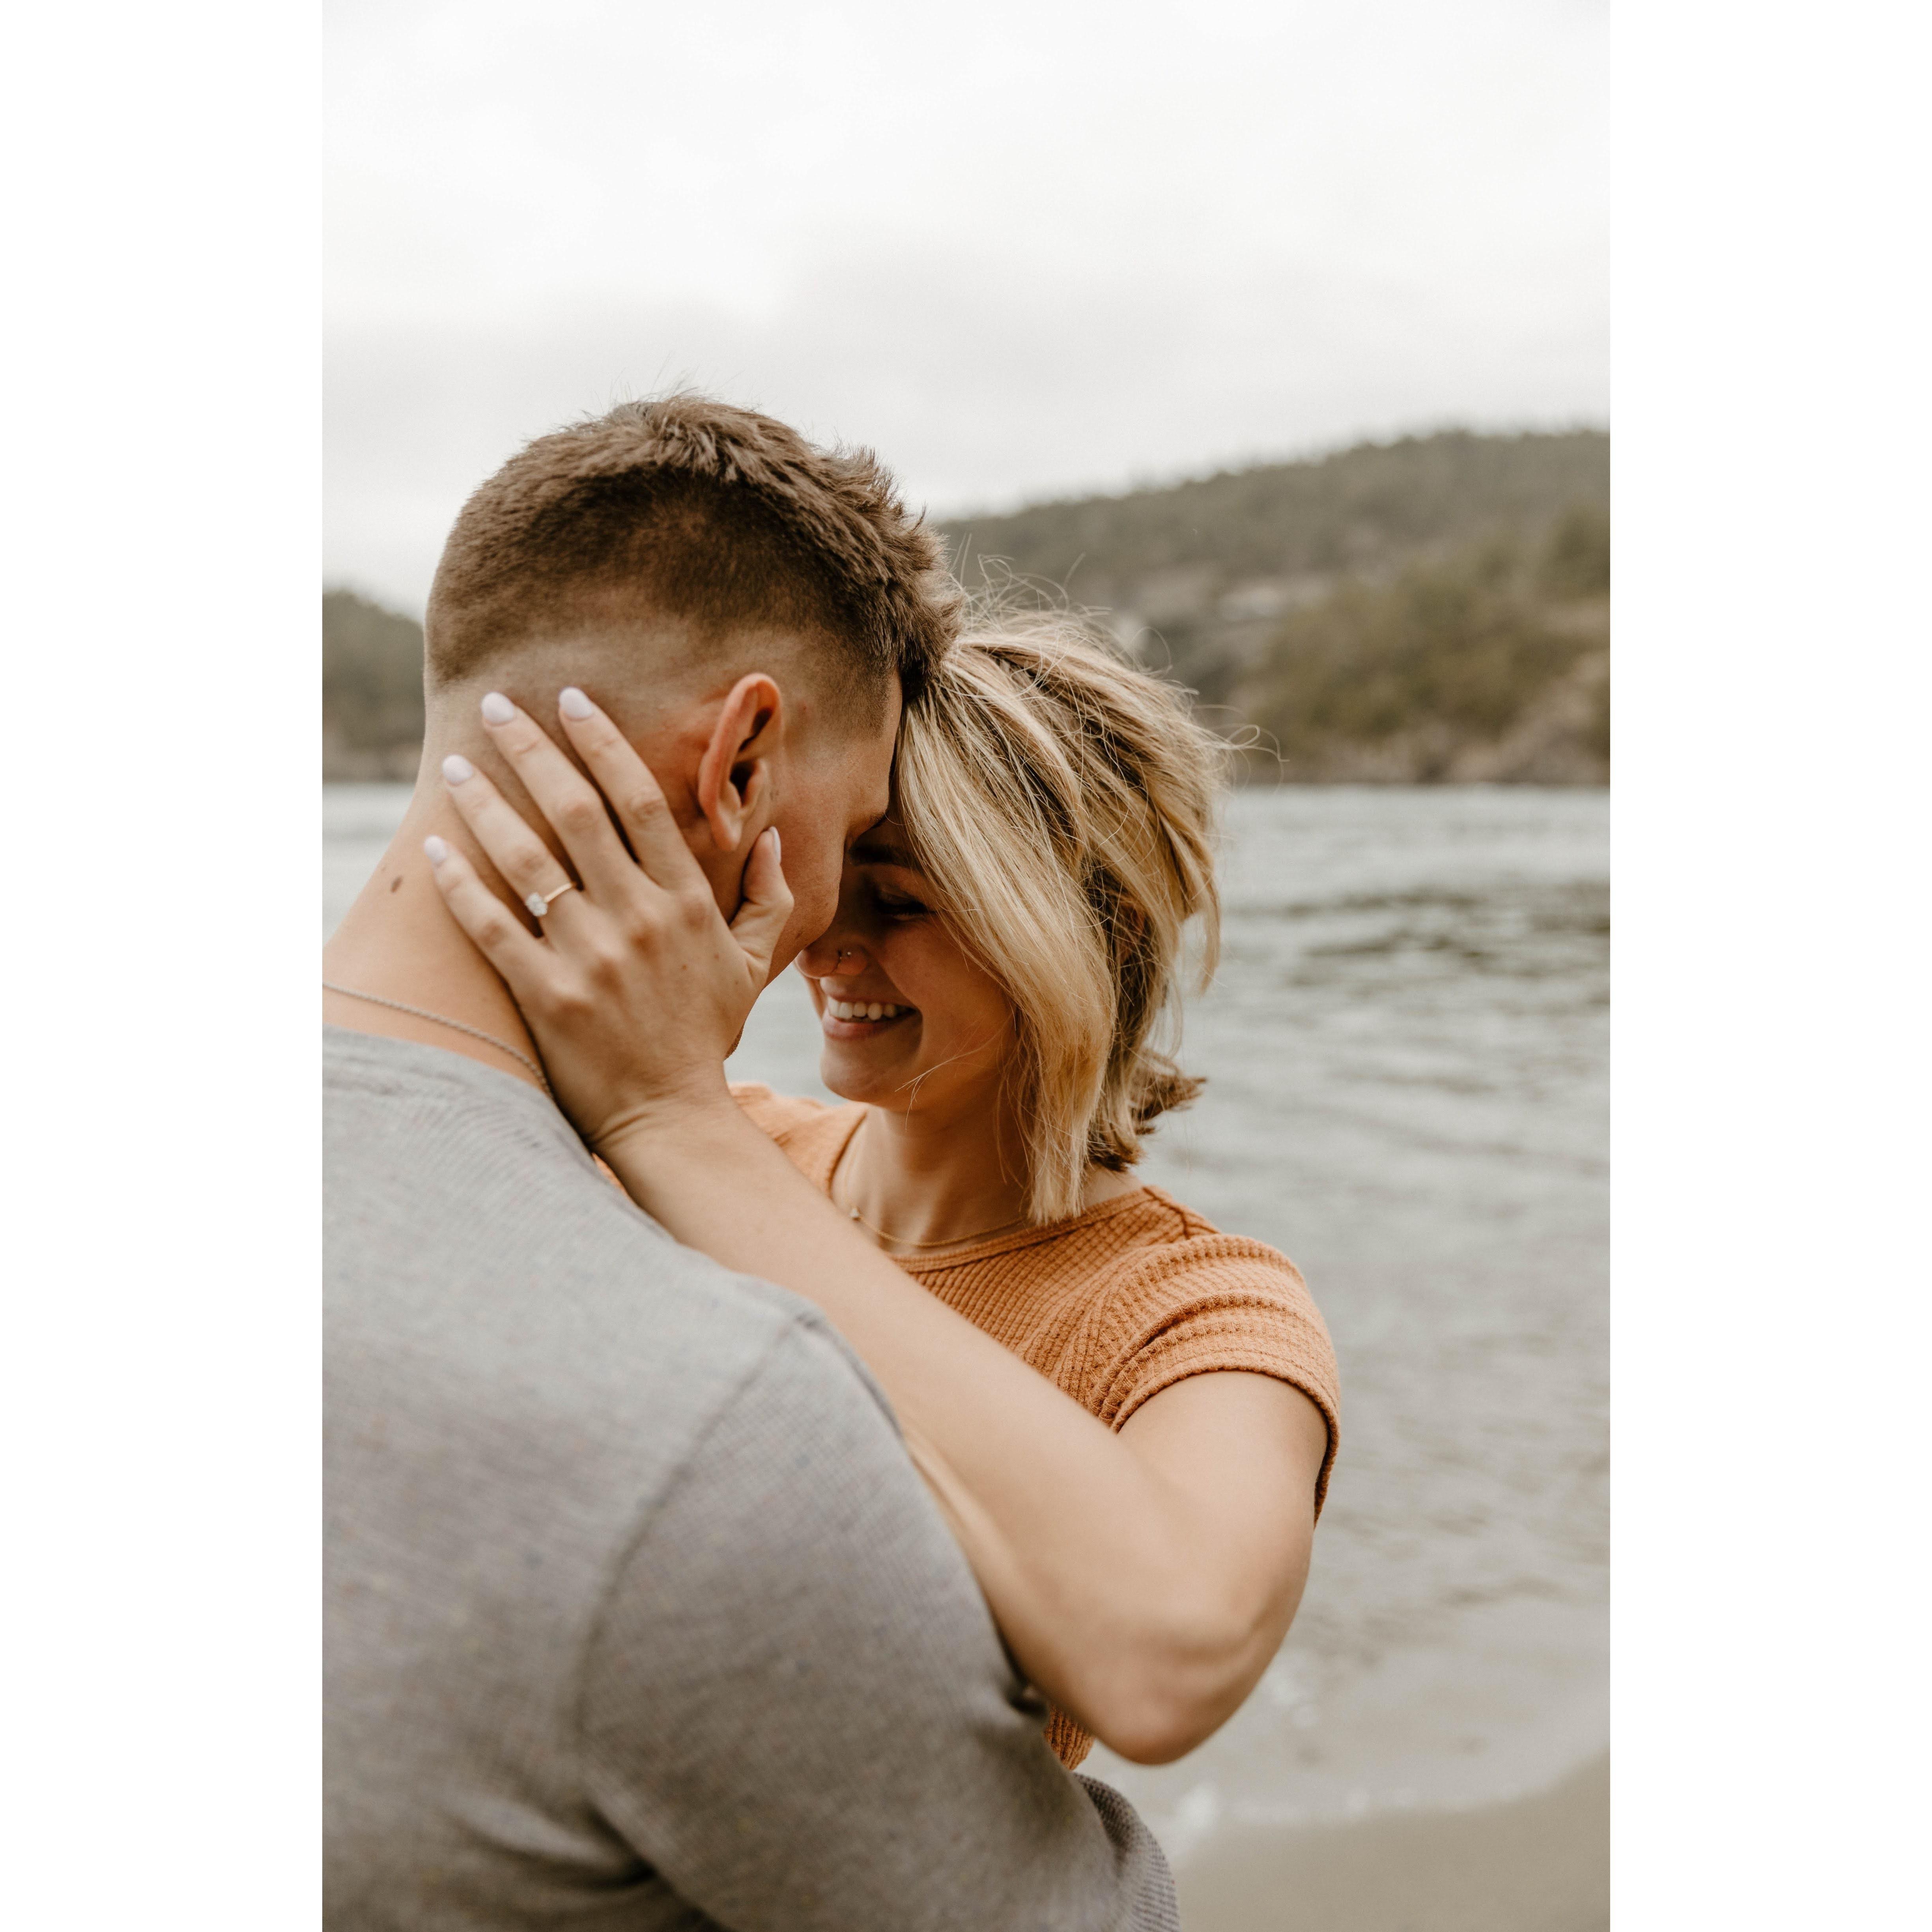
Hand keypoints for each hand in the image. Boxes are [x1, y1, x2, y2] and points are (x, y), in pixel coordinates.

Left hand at [424, 687, 792, 1152]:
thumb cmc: (705, 1035)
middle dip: (533, 750)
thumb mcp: (752, 964)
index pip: (640, 799)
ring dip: (487, 804)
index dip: (603, 742)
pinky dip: (460, 884)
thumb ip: (768, 897)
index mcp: (685, 902)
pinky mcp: (548, 996)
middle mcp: (639, 919)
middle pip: (578, 811)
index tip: (570, 699)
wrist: (670, 1117)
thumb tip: (771, 835)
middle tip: (496, 707)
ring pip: (528, 859)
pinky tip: (434, 847)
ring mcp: (591, 958)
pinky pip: (494, 925)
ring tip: (456, 766)